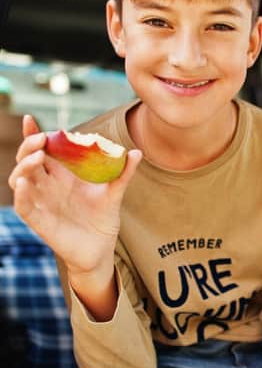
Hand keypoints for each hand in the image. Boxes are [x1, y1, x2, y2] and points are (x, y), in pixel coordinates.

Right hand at [9, 115, 141, 275]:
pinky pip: (23, 206)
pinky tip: (23, 184)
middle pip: (28, 160)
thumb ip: (123, 173)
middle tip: (41, 139)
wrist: (101, 249)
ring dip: (24, 166)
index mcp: (62, 174)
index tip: (32, 118)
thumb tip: (136, 152)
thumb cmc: (103, 218)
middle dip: (30, 146)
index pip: (43, 150)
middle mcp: (47, 185)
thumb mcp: (115, 193)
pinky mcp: (39, 220)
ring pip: (20, 179)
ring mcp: (41, 202)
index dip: (34, 134)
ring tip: (37, 157)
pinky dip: (20, 194)